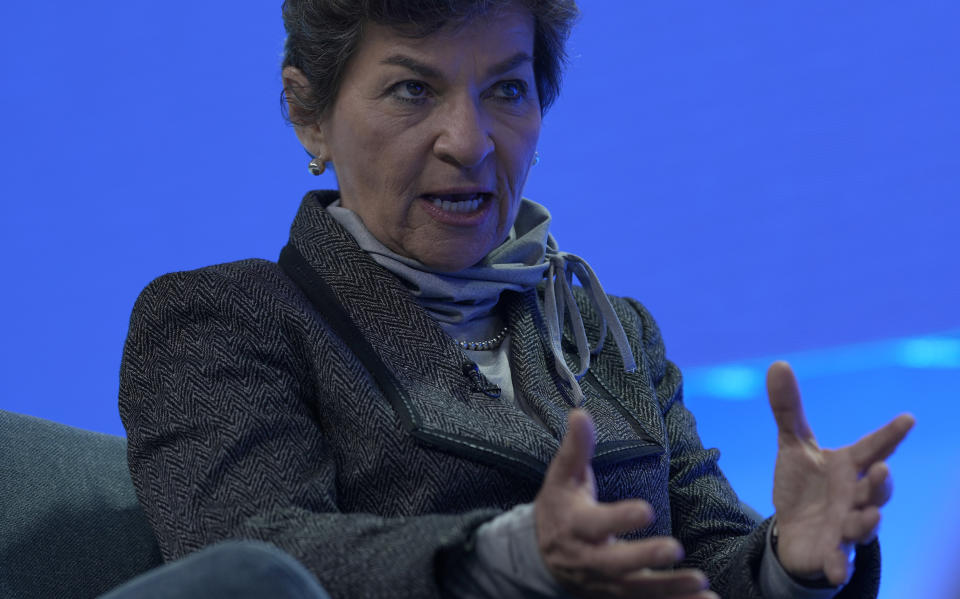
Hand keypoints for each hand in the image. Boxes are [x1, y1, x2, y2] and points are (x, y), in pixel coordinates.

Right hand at [534, 409, 717, 598]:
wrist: (540, 555)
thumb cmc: (558, 507)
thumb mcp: (562, 476)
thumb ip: (576, 448)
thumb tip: (581, 413)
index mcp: (576, 526)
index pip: (597, 523)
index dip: (620, 518)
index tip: (646, 510)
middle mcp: (589, 559)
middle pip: (616, 564)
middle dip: (645, 558)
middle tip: (676, 548)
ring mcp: (604, 583)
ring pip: (636, 591)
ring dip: (670, 589)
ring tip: (701, 582)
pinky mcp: (617, 596)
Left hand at [767, 361, 914, 584]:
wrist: (794, 529)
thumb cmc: (804, 485)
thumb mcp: (793, 445)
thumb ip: (788, 409)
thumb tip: (778, 363)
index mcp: (848, 466)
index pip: (874, 447)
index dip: (891, 434)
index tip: (908, 418)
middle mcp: (853, 496)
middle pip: (875, 491)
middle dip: (881, 484)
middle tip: (882, 471)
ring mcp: (845, 526)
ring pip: (863, 526)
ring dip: (867, 522)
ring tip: (870, 518)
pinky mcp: (830, 551)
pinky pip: (837, 561)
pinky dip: (838, 566)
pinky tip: (836, 572)